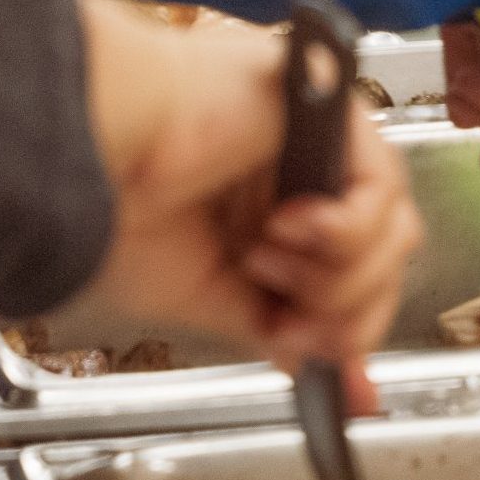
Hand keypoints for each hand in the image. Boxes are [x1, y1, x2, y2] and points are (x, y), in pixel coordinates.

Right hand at [82, 0, 421, 409]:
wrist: (87, 153)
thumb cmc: (113, 204)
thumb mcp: (207, 294)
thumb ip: (277, 325)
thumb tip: (329, 372)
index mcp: (277, 206)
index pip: (359, 267)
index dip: (355, 324)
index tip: (339, 374)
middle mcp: (308, 168)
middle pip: (388, 251)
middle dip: (345, 309)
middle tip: (290, 321)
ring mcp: (324, 136)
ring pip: (392, 228)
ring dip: (333, 274)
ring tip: (266, 261)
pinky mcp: (332, 105)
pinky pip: (379, 187)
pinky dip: (338, 228)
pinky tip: (284, 223)